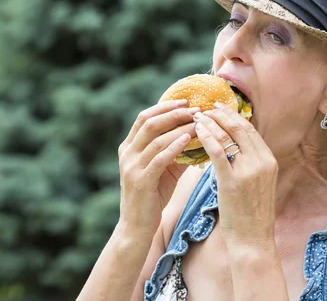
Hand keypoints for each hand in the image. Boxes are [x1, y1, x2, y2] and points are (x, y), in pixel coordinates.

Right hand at [117, 100, 199, 236]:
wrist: (137, 227)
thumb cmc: (153, 196)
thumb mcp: (164, 169)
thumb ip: (175, 150)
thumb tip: (198, 133)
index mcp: (129, 147)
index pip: (144, 117)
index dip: (164, 106)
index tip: (185, 100)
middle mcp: (127, 153)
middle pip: (149, 122)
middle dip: (173, 113)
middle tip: (194, 108)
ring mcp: (132, 167)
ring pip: (155, 138)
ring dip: (178, 127)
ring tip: (197, 121)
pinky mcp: (141, 181)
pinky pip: (159, 158)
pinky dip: (174, 146)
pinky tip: (189, 139)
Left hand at [193, 103, 277, 247]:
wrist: (253, 240)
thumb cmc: (251, 214)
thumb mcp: (259, 183)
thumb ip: (250, 163)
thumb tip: (233, 146)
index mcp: (269, 160)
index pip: (250, 130)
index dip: (233, 116)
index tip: (219, 108)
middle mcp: (262, 162)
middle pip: (240, 128)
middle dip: (221, 114)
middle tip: (206, 106)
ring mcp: (248, 171)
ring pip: (228, 136)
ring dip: (211, 123)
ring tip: (197, 116)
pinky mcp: (232, 181)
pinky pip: (217, 152)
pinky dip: (206, 137)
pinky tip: (197, 131)